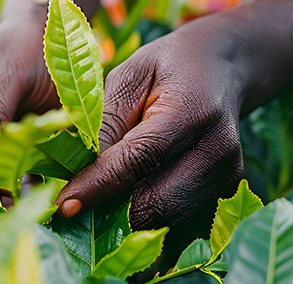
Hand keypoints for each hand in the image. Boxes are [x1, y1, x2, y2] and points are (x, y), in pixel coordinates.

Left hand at [54, 10, 258, 243]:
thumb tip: (78, 170)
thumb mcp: (129, 76)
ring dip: (128, 225)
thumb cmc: (166, 68)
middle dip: (111, 214)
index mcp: (192, 110)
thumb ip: (107, 121)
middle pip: (158, 201)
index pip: (141, 158)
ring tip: (96, 211)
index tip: (64, 205)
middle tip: (73, 213)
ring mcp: (228, 175)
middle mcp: (217, 149)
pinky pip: (180, 223)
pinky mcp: (226, 193)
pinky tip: (125, 211)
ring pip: (168, 221)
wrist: (222, 68)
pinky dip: (150, 223)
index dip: (100, 185)